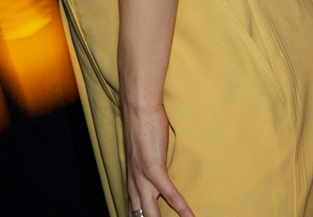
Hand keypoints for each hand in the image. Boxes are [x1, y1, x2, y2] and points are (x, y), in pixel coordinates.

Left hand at [122, 100, 194, 216]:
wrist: (138, 107)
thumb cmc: (143, 126)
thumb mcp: (143, 152)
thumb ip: (148, 166)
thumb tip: (157, 172)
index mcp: (130, 180)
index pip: (134, 212)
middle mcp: (133, 183)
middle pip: (141, 216)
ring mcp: (142, 177)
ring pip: (151, 212)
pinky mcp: (153, 168)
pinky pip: (169, 194)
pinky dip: (181, 208)